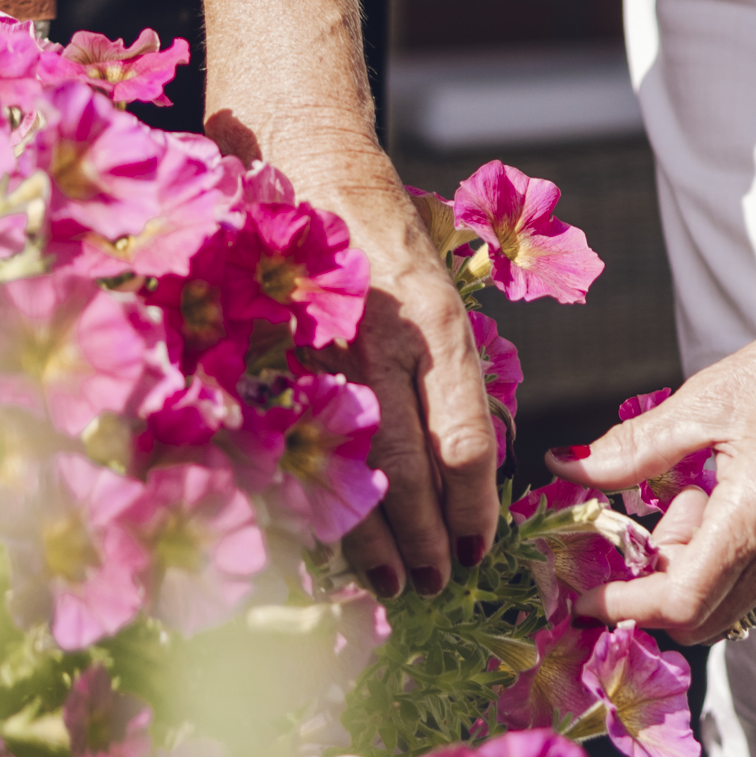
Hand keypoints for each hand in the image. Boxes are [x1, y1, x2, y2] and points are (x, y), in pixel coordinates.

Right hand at [324, 175, 501, 601]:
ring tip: (395, 583)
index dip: (472, 508)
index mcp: (438, 327)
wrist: (316, 174)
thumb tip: (464, 478)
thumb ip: (451, 382)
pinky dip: (320, 501)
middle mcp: (383, 343)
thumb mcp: (442, 302)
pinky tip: (333, 540)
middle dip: (425, 538)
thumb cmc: (390, 247)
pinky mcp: (277, 360)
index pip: (463, 441)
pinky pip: (300, 449)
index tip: (479, 550)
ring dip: (373, 538)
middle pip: (408, 469)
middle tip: (438, 582)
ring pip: (350, 468)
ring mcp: (323, 354)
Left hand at [550, 307, 755, 646]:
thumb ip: (633, 449)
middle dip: (655, 589)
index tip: (584, 595)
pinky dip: (730, 564)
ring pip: (735, 606)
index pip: (681, 603)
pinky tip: (728, 503)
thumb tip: (565, 468)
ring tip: (695, 497)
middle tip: (641, 529)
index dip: (624, 606)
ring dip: (695, 573)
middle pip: (704, 619)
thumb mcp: (706, 401)